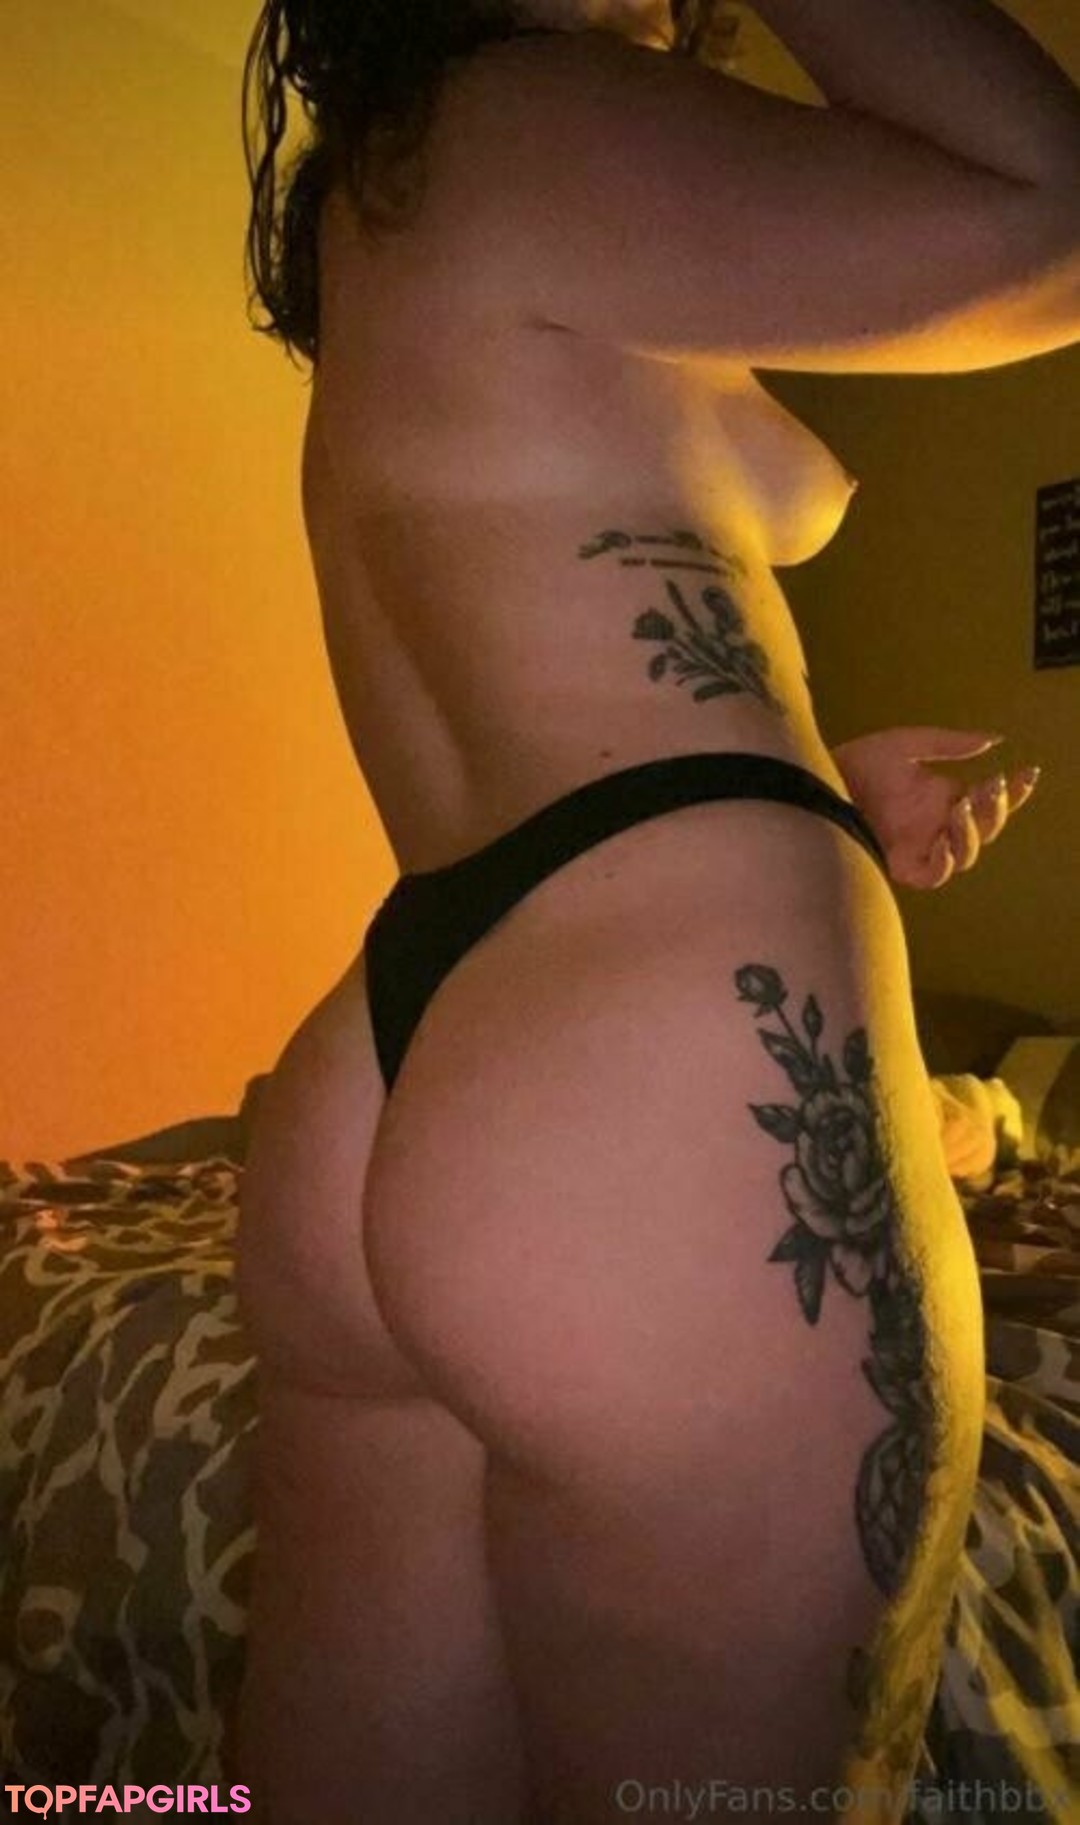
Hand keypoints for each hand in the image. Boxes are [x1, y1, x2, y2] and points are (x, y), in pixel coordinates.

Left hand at [831, 727, 1039, 889]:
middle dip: (995, 810)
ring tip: (961, 808)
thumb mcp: (905, 745)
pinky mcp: (901, 865)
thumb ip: (947, 744)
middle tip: (990, 788)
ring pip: (966, 854)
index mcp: (943, 797)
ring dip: (972, 832)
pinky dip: (947, 862)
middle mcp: (936, 824)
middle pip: (984, 829)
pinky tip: (946, 842)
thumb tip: (993, 739)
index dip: (1012, 792)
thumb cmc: (856, 764)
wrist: (817, 783)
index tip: (1027, 772)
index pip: (988, 801)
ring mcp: (921, 845)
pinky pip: (935, 874)